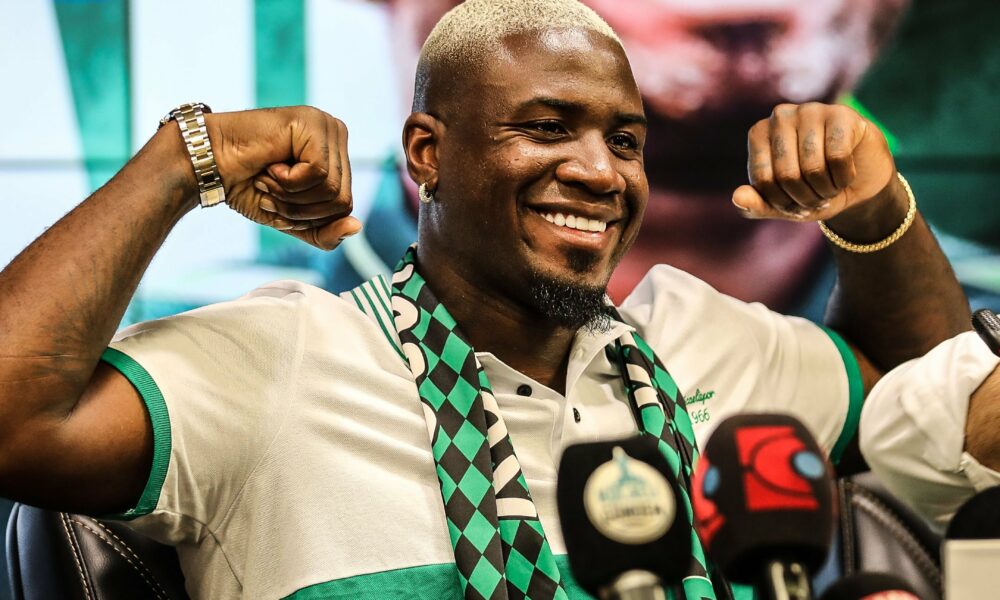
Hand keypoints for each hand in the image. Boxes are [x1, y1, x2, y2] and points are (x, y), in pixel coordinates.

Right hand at [204, 106, 361, 249]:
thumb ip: (325, 231)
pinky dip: (288, 181)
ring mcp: (326, 126)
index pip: (345, 206)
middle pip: (342, 201)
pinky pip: (318, 174)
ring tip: (268, 176)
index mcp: (337, 155)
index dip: (308, 217)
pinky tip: (270, 165)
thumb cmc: (248, 186)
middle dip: (299, 209)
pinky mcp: (312, 124)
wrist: (207, 166)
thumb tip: (356, 227)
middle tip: (269, 189)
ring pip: (332, 190)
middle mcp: (336, 135)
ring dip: (291, 196)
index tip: (277, 198)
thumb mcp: (292, 220)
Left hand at [732, 103, 896, 222]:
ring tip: (830, 188)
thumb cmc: (812, 189)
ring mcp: (811, 111)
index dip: (781, 203)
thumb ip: (755, 206)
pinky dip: (844, 178)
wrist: (858, 181)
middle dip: (805, 199)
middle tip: (817, 199)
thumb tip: (737, 198)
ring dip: (825, 191)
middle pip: (787, 175)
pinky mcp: (842, 115)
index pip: (763, 180)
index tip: (794, 206)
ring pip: (813, 168)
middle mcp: (780, 116)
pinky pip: (838, 158)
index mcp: (758, 134)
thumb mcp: (782, 205)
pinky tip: (847, 175)